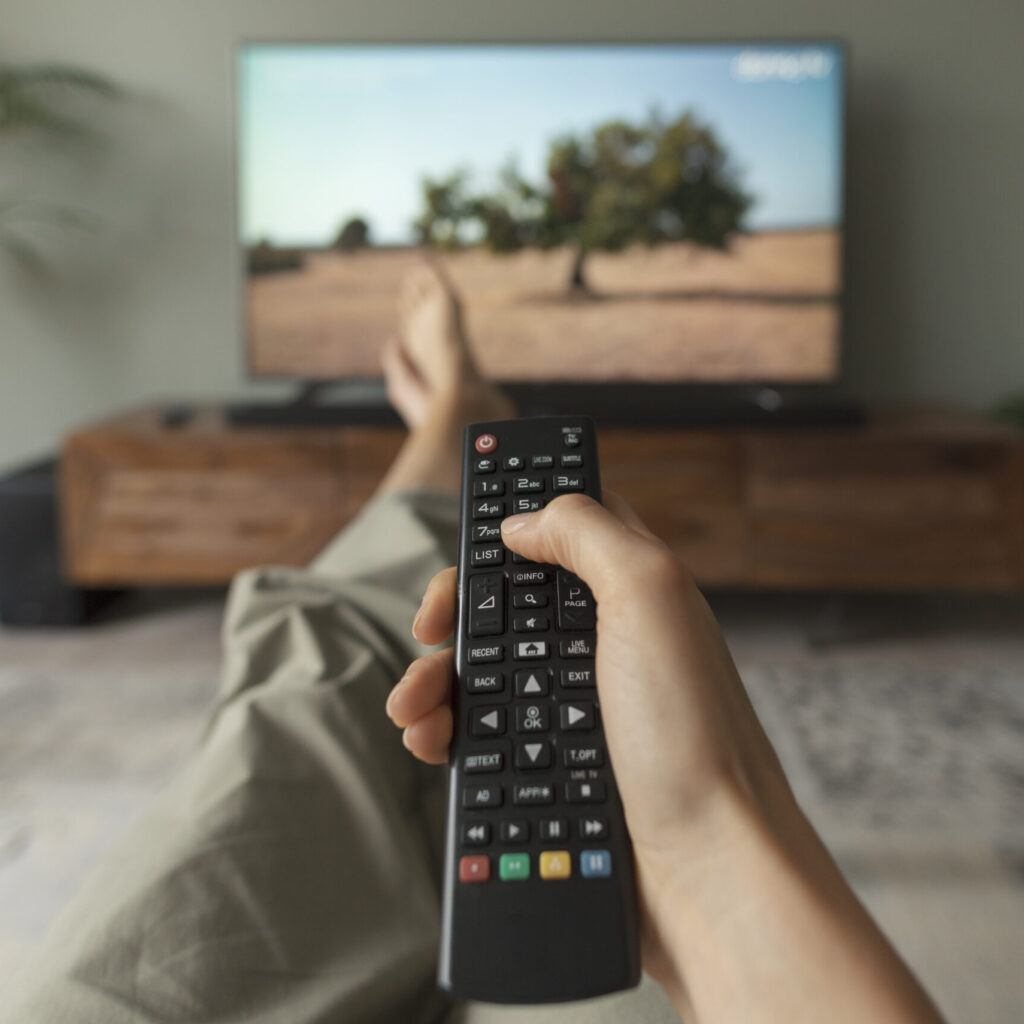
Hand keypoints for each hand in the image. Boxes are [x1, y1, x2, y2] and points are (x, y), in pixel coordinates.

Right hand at [385, 493, 789, 993]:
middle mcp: (603, 645)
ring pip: (486, 671)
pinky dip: (448, 731)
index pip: (559, 536)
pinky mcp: (556, 763)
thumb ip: (588, 534)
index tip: (470, 547)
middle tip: (432, 628)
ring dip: (437, 680)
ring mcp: (578, 707)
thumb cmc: (694, 738)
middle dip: (458, 612)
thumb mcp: (650, 599)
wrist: (706, 872)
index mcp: (630, 595)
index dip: (511, 532)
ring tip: (414, 706)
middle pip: (507, 605)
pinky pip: (485, 732)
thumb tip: (521, 520)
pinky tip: (430, 741)